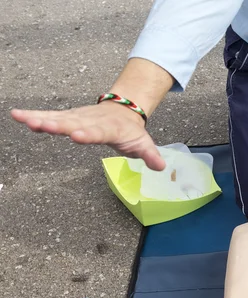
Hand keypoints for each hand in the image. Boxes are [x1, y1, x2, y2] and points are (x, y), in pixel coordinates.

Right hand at [10, 101, 164, 170]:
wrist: (124, 110)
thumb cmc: (131, 132)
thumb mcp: (144, 144)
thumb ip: (150, 156)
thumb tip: (161, 167)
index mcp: (110, 128)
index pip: (99, 132)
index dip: (89, 134)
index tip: (76, 136)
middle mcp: (91, 121)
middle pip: (73, 123)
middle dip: (58, 125)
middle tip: (42, 126)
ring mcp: (78, 117)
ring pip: (59, 118)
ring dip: (41, 119)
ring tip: (23, 119)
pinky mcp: (69, 117)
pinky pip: (50, 116)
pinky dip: (34, 116)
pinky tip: (17, 115)